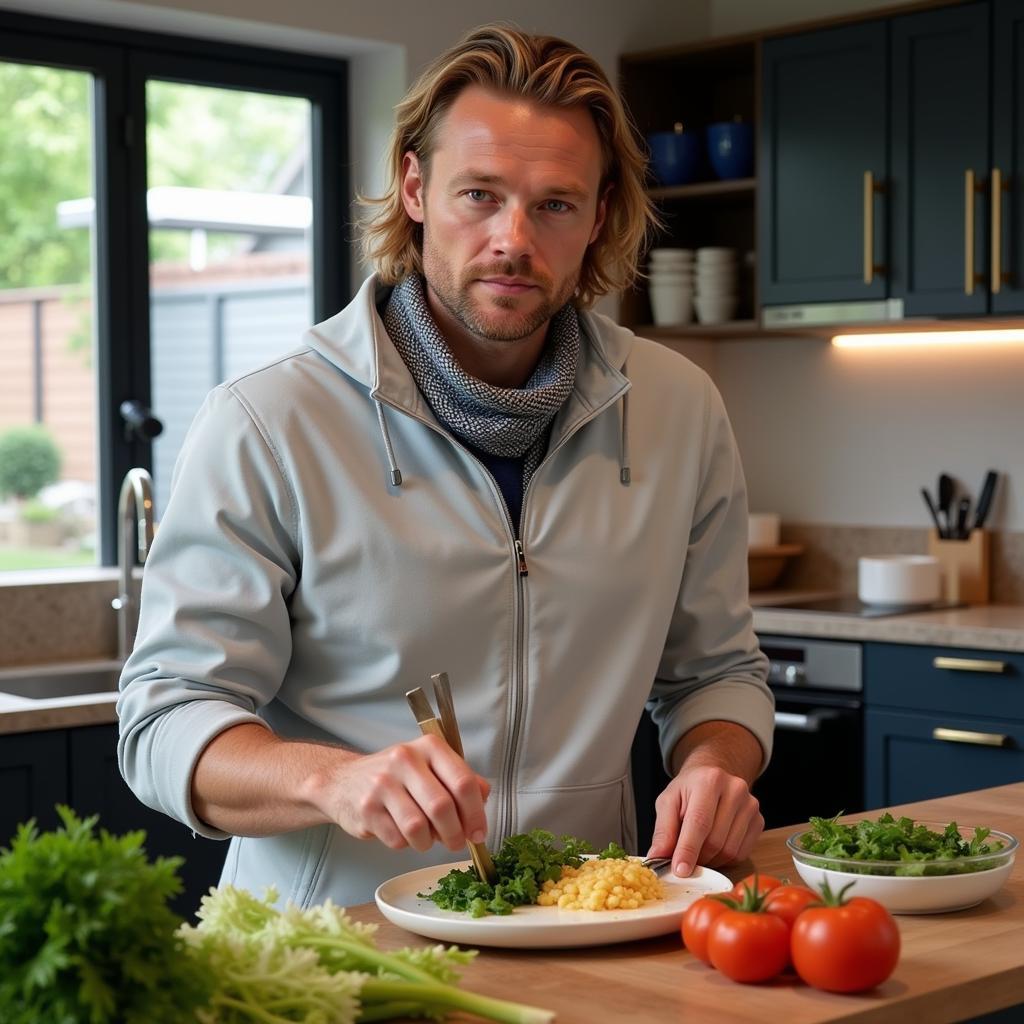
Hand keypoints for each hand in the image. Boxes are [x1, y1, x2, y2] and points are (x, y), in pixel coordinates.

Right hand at [320, 735, 489, 853]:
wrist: (344, 781)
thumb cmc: (396, 777)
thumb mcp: (430, 767)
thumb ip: (460, 779)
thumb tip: (483, 796)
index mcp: (429, 747)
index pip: (463, 782)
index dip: (476, 813)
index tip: (479, 832)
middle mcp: (405, 759)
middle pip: (442, 807)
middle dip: (455, 834)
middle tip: (456, 843)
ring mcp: (383, 783)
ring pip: (419, 828)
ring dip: (428, 843)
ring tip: (426, 839)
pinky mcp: (366, 808)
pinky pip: (397, 839)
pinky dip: (406, 844)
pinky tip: (402, 833)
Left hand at [646, 763, 762, 877]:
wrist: (712, 778)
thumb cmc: (688, 790)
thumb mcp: (668, 802)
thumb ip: (663, 830)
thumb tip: (657, 857)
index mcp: (709, 780)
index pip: (699, 822)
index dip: (688, 849)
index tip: (680, 870)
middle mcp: (735, 789)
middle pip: (715, 840)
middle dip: (697, 858)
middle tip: (684, 861)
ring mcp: (751, 805)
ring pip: (729, 851)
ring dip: (710, 860)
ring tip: (698, 850)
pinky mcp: (759, 821)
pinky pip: (741, 854)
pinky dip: (724, 859)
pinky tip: (714, 848)